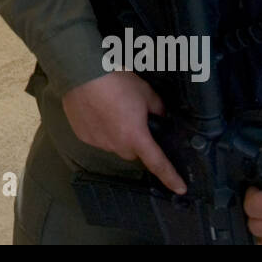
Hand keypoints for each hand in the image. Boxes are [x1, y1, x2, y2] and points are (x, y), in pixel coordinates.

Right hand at [61, 72, 185, 194]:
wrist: (82, 73)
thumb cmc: (117, 81)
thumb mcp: (146, 92)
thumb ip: (157, 109)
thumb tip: (160, 116)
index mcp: (136, 137)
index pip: (157, 163)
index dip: (171, 177)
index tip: (180, 188)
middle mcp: (116, 145)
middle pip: (132, 152)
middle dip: (136, 141)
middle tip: (134, 120)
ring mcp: (97, 142)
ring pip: (114, 146)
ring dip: (117, 136)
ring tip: (112, 111)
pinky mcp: (82, 135)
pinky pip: (98, 139)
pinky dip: (101, 130)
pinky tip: (98, 112)